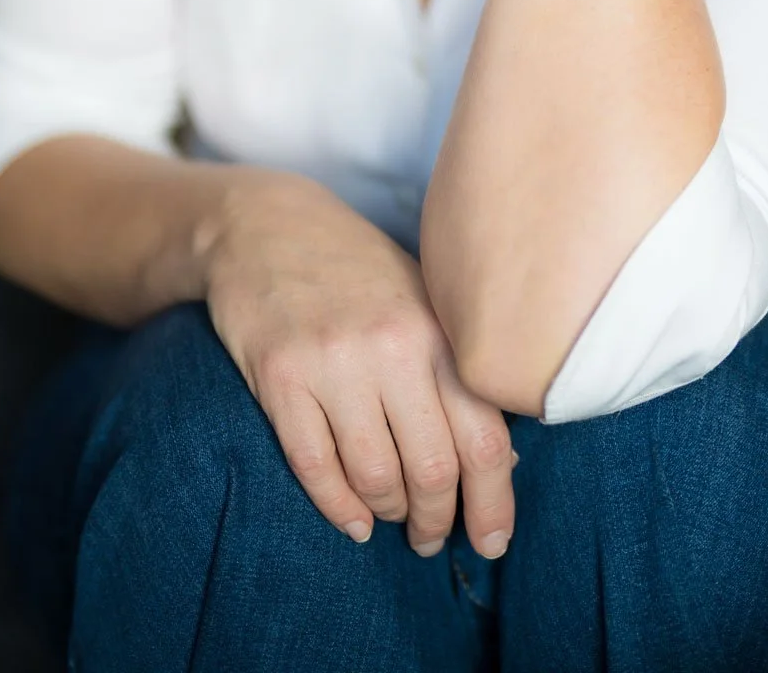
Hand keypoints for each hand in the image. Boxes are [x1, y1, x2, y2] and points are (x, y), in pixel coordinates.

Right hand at [202, 171, 517, 557]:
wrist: (266, 225)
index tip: (492, 542)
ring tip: (394, 519)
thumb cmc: (357, 269)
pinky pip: (315, 467)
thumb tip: (501, 459)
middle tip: (432, 538)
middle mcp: (392, 346)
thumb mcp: (420, 301)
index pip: (484, 437)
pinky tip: (354, 519)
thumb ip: (457, 371)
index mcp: (437, 328)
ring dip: (390, 513)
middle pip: (433, 469)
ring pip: (375, 476)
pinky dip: (338, 507)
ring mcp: (333, 363)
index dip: (494, 503)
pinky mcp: (280, 377)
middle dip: (437, 521)